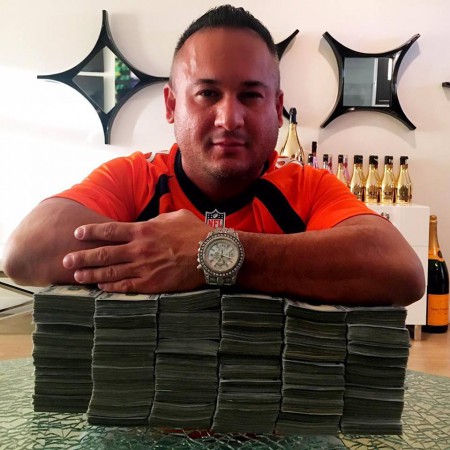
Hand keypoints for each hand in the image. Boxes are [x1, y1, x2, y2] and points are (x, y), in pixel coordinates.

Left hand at [62, 209, 210, 292]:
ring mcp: (144, 268)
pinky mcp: (152, 284)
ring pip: (110, 272)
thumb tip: (148, 223)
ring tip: (76, 275)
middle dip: (82, 257)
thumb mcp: (174, 217)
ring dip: (91, 274)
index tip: (77, 234)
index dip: (91, 232)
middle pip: (103, 254)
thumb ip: (156, 219)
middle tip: (66, 259)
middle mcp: (139, 249)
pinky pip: (126, 286)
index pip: (109, 231)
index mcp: (143, 230)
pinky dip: (111, 287)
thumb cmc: (195, 233)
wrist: (211, 253)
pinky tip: (101, 288)